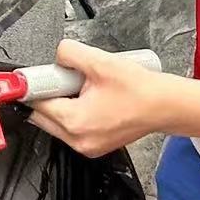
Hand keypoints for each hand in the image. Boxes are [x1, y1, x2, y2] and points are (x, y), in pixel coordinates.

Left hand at [28, 40, 172, 157]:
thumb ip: (69, 53)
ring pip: (56, 123)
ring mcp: (86, 146)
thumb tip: (56, 54)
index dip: (36, 85)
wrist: (164, 105)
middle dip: (48, 94)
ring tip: (81, 87)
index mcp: (74, 122)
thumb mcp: (99, 62)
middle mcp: (78, 140)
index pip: (38, 103)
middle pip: (42, 116)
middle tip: (64, 78)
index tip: (35, 75)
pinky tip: (89, 98)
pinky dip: (73, 113)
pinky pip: (71, 129)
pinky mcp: (95, 146)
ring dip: (60, 104)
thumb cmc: (139, 89)